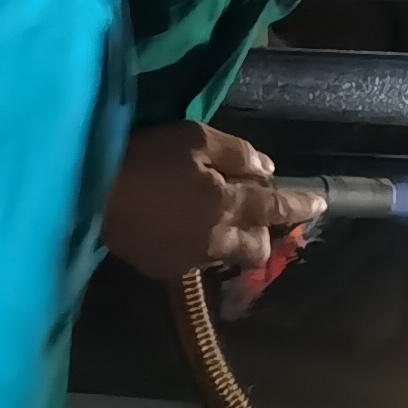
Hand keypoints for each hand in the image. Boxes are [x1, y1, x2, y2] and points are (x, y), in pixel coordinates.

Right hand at [105, 122, 322, 278]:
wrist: (87, 194)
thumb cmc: (144, 158)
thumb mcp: (194, 139)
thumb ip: (236, 155)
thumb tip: (267, 170)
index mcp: (228, 206)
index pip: (277, 210)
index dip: (301, 206)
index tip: (321, 204)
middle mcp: (215, 240)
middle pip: (257, 248)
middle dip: (262, 231)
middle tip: (250, 208)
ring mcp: (187, 259)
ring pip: (225, 255)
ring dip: (230, 238)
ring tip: (211, 213)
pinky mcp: (161, 268)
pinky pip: (195, 258)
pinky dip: (199, 242)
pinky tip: (181, 224)